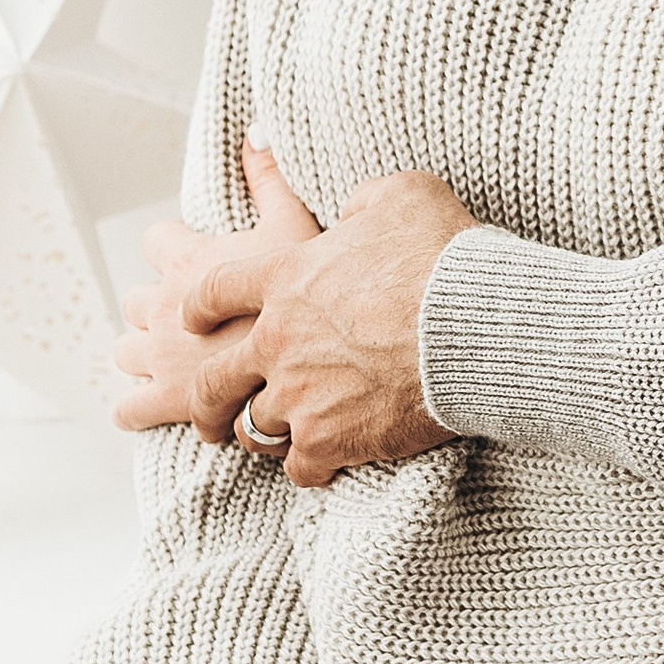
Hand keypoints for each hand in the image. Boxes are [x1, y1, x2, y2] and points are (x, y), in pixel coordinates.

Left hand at [112, 136, 318, 431]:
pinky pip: (131, 410)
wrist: (334, 360)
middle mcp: (164, 308)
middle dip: (154, 310)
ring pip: (126, 355)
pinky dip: (139, 411)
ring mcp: (163, 359)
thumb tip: (255, 132)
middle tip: (191, 319)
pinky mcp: (174, 407)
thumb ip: (271, 178)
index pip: (155, 240)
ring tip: (175, 366)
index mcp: (191, 261)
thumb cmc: (316, 289)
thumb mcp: (298, 223)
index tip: (197, 259)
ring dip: (145, 358)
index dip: (173, 248)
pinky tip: (157, 409)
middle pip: (132, 301)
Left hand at [184, 168, 477, 484]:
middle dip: (206, 402)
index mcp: (285, 278)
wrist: (472, 326)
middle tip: (209, 414)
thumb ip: (364, 201)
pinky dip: (308, 467)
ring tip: (273, 440)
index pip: (214, 290)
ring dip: (263, 432)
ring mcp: (297, 394)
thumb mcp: (403, 196)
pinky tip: (320, 465)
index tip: (191, 319)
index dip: (198, 306)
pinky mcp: (328, 439)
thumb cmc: (441, 256)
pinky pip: (298, 467)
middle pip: (213, 381)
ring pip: (253, 427)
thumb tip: (356, 212)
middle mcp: (277, 340)